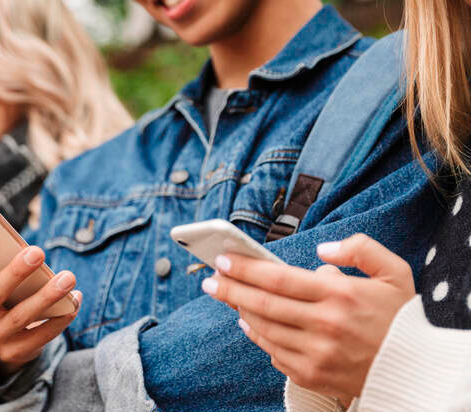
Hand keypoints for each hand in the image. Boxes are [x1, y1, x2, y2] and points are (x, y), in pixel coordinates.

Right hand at [0, 224, 80, 377]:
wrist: (7, 340)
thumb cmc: (5, 293)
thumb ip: (0, 263)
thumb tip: (28, 247)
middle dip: (16, 272)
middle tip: (38, 251)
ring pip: (21, 316)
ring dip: (47, 296)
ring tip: (69, 277)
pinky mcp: (15, 352)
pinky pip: (41, 335)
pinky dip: (61, 317)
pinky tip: (75, 301)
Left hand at [202, 234, 415, 401]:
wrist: (416, 370)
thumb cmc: (401, 318)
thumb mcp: (394, 273)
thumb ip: (360, 249)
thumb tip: (322, 249)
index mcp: (340, 296)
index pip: (278, 278)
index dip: (245, 268)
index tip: (223, 260)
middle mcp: (325, 326)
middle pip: (262, 304)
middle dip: (229, 289)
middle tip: (209, 280)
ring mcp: (317, 354)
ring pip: (263, 329)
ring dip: (240, 311)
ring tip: (228, 297)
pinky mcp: (313, 375)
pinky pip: (273, 353)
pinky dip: (257, 336)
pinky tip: (249, 323)